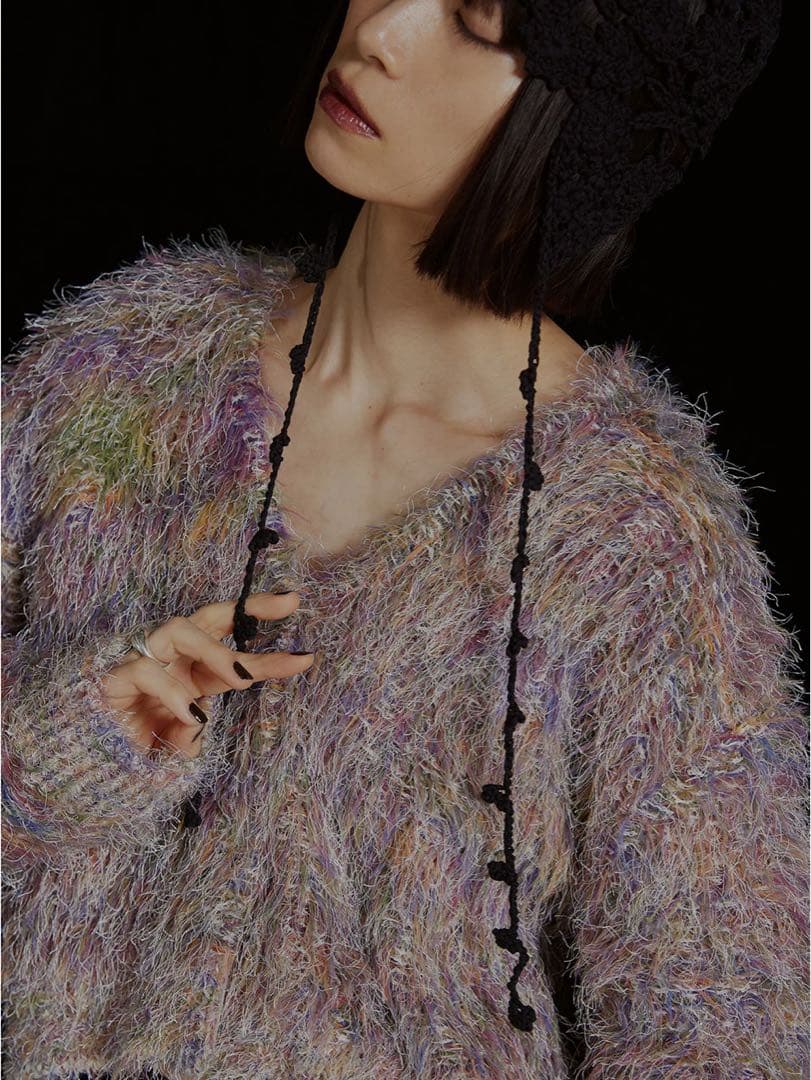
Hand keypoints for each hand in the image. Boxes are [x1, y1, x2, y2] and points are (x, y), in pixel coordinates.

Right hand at [99, 592, 313, 760]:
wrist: (86, 771)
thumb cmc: (136, 755)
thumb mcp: (179, 749)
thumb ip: (192, 737)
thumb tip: (200, 724)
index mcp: (192, 675)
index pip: (233, 649)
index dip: (269, 652)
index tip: (307, 653)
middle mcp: (171, 661)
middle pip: (210, 618)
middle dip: (251, 606)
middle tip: (289, 604)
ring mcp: (143, 663)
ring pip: (179, 629)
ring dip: (216, 651)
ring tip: (241, 678)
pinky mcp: (114, 677)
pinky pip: (146, 671)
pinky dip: (173, 693)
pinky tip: (190, 718)